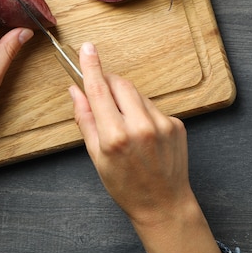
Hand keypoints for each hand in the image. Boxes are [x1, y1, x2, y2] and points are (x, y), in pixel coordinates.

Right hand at [70, 42, 222, 252]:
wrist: (163, 204)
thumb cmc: (126, 186)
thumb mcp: (96, 157)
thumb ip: (85, 120)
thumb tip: (75, 92)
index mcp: (115, 136)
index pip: (99, 90)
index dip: (91, 66)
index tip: (87, 48)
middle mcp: (141, 126)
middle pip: (120, 84)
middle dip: (108, 82)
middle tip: (101, 92)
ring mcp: (162, 124)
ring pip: (137, 94)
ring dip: (126, 100)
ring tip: (125, 126)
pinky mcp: (176, 124)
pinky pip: (153, 106)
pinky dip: (143, 112)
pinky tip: (144, 134)